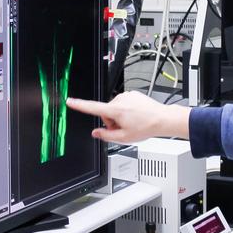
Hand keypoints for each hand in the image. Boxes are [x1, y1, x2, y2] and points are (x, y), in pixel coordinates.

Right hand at [67, 91, 188, 143]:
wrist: (162, 119)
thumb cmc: (146, 127)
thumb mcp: (124, 138)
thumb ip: (106, 136)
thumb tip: (96, 133)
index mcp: (116, 110)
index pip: (93, 108)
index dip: (79, 105)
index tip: (70, 101)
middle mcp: (120, 100)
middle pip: (106, 112)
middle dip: (112, 122)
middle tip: (124, 128)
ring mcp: (127, 96)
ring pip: (115, 108)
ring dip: (120, 116)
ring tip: (132, 122)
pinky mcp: (133, 94)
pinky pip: (124, 103)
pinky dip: (127, 110)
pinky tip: (136, 116)